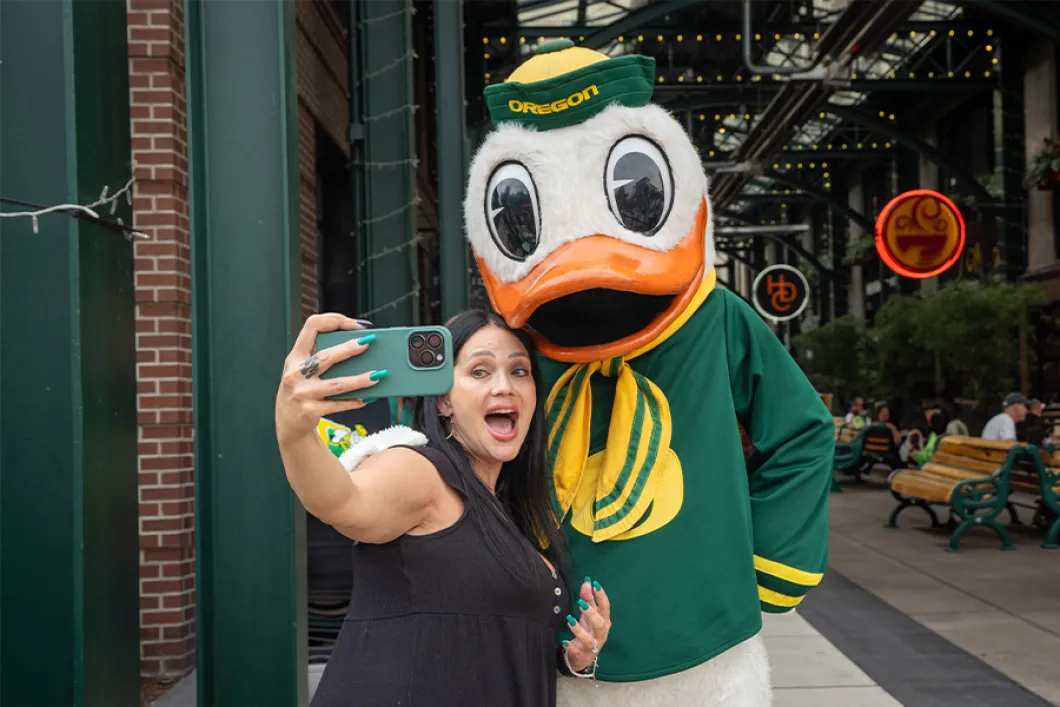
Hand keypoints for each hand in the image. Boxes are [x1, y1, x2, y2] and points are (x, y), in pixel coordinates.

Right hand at [275, 314, 377, 443]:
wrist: (287, 423)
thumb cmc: (301, 389)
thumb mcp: (302, 369)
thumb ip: (321, 356)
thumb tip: (359, 346)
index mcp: (295, 356)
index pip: (312, 326)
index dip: (334, 320)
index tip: (354, 324)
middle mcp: (295, 373)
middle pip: (326, 356)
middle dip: (349, 348)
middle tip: (369, 342)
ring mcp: (302, 393)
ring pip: (336, 384)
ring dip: (359, 380)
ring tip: (378, 375)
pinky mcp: (310, 411)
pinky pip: (337, 404)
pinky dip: (354, 401)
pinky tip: (367, 398)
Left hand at [563, 578, 611, 672]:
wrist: (584, 656)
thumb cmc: (588, 630)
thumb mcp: (588, 614)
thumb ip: (588, 598)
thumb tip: (587, 581)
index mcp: (604, 622)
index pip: (605, 608)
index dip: (601, 596)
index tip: (595, 585)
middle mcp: (601, 634)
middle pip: (600, 624)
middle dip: (591, 614)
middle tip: (581, 603)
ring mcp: (592, 646)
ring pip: (589, 639)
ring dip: (579, 630)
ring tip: (570, 620)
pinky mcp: (583, 655)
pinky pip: (578, 651)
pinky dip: (571, 646)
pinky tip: (564, 641)